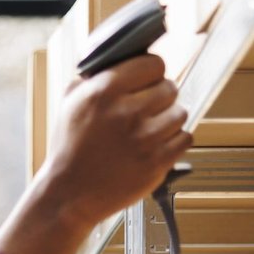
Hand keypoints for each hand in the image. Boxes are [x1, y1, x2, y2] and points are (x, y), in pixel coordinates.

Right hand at [0, 54, 189, 253]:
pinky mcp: (156, 162)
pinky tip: (154, 148)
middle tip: (145, 113)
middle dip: (160, 99)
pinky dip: (174, 143)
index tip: (146, 83)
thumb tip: (120, 59)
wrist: (68, 195)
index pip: (154, 64)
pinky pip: (185, 139)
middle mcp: (126, 112)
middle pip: (170, 88)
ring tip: (147, 133)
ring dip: (168, 121)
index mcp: (104, 91)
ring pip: (180, 114)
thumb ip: (95, 78)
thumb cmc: (70, 150)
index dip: (151, 73)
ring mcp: (144, 138)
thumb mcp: (70, 104)